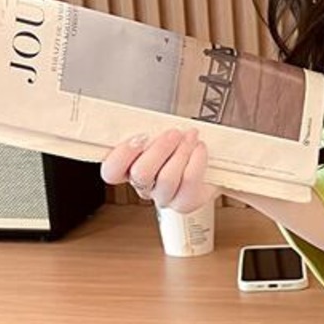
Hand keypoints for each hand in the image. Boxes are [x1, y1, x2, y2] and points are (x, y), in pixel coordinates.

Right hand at [99, 127, 222, 213]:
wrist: (211, 163)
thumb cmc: (180, 145)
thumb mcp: (160, 133)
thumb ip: (149, 130)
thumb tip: (150, 121)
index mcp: (129, 169)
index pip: (112, 171)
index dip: (122, 156)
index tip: (140, 137)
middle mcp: (144, 187)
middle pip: (141, 174)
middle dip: (159, 149)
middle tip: (174, 133)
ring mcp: (164, 197)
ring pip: (166, 178)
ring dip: (181, 152)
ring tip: (191, 136)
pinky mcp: (185, 202)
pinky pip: (188, 182)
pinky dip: (196, 161)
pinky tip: (199, 148)